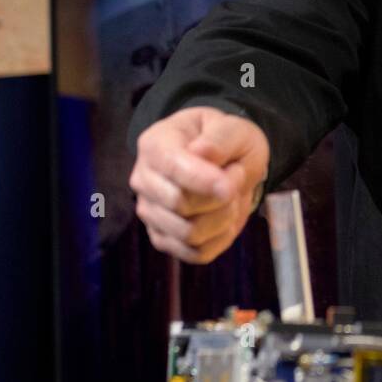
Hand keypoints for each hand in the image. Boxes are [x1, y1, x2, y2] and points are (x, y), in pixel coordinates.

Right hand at [129, 105, 270, 264]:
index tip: (228, 187)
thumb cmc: (226, 142)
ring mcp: (150, 212)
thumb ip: (220, 139)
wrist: (228, 163)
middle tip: (237, 175)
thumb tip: (200, 153)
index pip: (172, 167)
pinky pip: (196, 253)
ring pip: (189, 233)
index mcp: (155, 144)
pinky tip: (225, 217)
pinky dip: (221, 238)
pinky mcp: (163, 239)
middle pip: (180, 203)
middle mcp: (143, 179)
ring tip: (231, 195)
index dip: (202, 180)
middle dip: (221, 196)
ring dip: (224, 217)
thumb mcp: (233, 128)